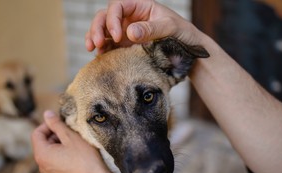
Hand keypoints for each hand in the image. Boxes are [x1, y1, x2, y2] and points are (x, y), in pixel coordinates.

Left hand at [31, 110, 113, 172]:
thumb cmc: (85, 159)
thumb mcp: (71, 137)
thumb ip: (56, 124)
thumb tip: (46, 114)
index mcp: (41, 154)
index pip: (36, 134)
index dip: (48, 125)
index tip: (62, 123)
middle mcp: (42, 166)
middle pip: (43, 144)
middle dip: (55, 136)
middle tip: (71, 133)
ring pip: (50, 154)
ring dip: (60, 146)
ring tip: (76, 145)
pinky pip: (56, 164)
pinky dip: (63, 157)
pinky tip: (77, 157)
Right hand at [85, 0, 203, 53]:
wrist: (188, 50)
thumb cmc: (182, 33)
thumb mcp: (170, 28)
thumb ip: (151, 29)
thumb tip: (130, 32)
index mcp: (139, 6)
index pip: (118, 6)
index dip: (113, 19)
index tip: (118, 36)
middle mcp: (129, 18)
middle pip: (105, 17)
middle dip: (97, 28)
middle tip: (97, 43)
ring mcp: (125, 32)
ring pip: (103, 31)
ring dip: (94, 38)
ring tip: (92, 50)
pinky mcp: (125, 46)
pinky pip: (109, 46)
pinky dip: (102, 50)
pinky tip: (99, 58)